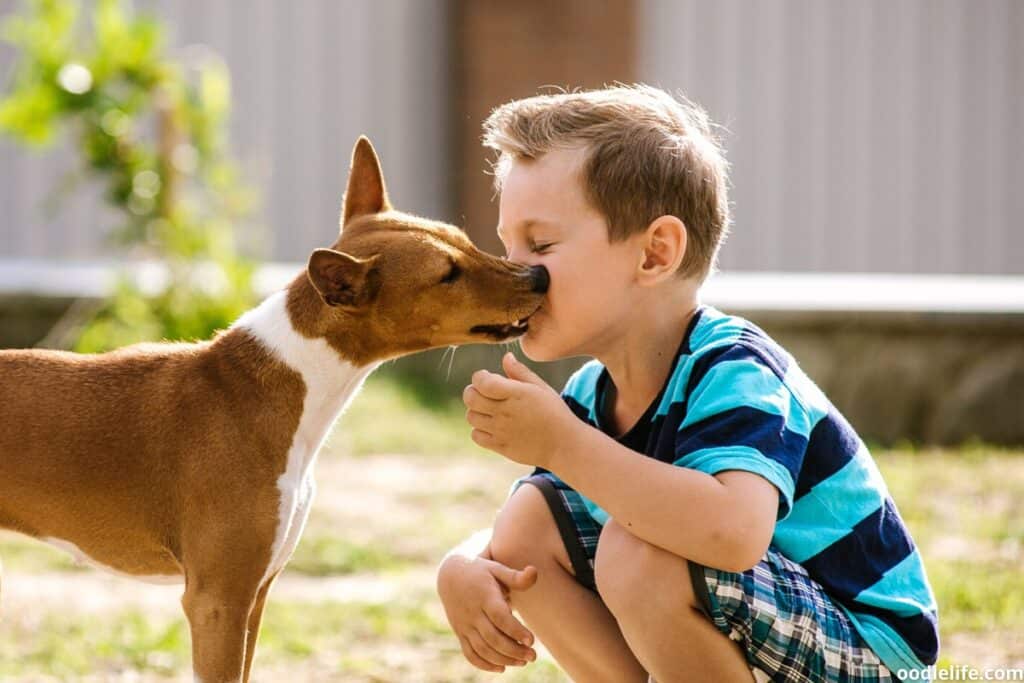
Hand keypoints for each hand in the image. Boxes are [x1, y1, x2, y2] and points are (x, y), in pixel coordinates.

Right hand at [437, 552, 538, 672]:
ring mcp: (464, 625)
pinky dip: (484, 664)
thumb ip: (516, 576)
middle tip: (532, 656)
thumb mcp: (497, 568)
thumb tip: (534, 571)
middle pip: (492, 638)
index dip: (515, 630)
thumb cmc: (481, 572)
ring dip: (503, 659)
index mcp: (484, 596)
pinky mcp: (460, 633)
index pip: (499, 617)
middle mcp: (472, 613)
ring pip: (482, 649)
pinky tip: (502, 668)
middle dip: (514, 650)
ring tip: (522, 662)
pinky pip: (470, 654)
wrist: (450, 575)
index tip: (531, 640)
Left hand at [463, 352, 579, 469]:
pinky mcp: (500, 446)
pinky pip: (476, 436)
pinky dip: (479, 429)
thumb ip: (520, 372)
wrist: (564, 445)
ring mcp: (501, 431)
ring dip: (476, 410)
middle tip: (483, 392)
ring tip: (489, 409)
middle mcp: (505, 412)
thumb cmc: (554, 412)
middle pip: (470, 398)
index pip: (482, 382)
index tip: (487, 377)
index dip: (479, 377)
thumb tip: (506, 357)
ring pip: (471, 417)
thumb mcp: (541, 387)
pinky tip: (492, 425)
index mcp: (516, 394)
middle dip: (472, 391)